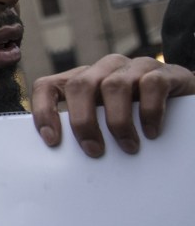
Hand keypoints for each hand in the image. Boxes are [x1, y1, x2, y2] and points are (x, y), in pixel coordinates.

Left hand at [30, 55, 194, 156]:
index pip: (48, 86)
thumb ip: (87, 128)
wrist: (186, 105)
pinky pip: (151, 85)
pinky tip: (151, 132)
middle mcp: (104, 68)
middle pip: (79, 86)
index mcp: (83, 79)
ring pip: (114, 86)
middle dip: (83, 122)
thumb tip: (64, 158)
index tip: (52, 140)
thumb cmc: (137, 118)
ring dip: (118, 122)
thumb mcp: (106, 121)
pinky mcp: (163, 72)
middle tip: (94, 150)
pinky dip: (149, 112)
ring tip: (128, 147)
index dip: (44, 111)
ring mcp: (133, 67)